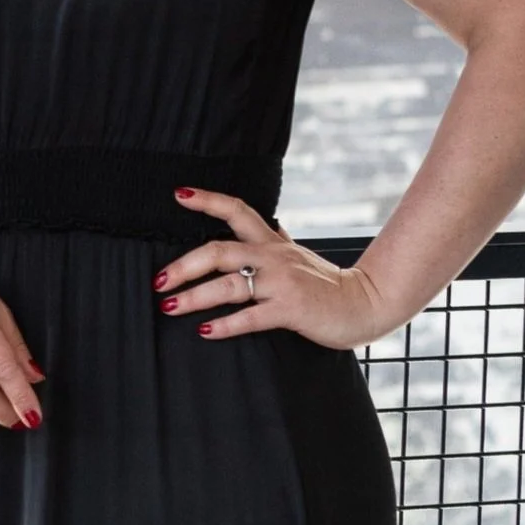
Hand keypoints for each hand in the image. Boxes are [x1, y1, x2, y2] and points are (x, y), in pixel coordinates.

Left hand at [157, 188, 396, 350]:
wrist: (366, 304)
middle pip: (219, 250)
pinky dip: (225, 324)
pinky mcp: (291, 309)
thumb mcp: (299, 255)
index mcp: (272, 243)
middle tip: (158, 281)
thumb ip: (278, 241)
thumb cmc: (327, 283)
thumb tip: (269, 224)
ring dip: (194, 297)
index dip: (207, 200)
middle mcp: (273, 257)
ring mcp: (282, 283)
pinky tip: (206, 330)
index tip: (179, 194)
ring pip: (229, 284)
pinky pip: (251, 317)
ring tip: (170, 307)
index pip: (236, 210)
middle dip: (183, 266)